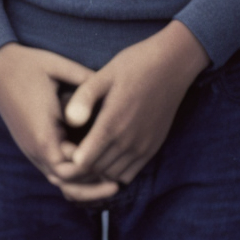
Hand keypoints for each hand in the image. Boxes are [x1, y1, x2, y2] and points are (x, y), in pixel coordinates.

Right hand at [0, 43, 113, 199]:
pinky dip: (68, 174)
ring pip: (56, 179)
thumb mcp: (60, 68)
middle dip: (90, 186)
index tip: (117, 166)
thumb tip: (114, 89)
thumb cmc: (29, 65)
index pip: (73, 168)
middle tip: (117, 185)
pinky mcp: (30, 145)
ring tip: (103, 183)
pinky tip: (84, 167)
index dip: (96, 168)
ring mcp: (30, 149)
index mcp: (44, 135)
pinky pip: (51, 168)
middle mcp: (35, 149)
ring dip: (79, 183)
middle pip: (65, 182)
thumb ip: (86, 82)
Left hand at [53, 21, 209, 202]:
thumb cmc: (136, 64)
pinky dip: (116, 170)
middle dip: (81, 166)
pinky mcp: (153, 148)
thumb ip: (84, 98)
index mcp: (112, 123)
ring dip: (98, 168)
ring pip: (111, 175)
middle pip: (95, 171)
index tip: (66, 143)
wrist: (173, 63)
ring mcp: (143, 147)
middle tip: (74, 148)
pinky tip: (110, 151)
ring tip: (91, 150)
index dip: (69, 158)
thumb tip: (68, 120)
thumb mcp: (105, 73)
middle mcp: (128, 141)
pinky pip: (129, 174)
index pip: (83, 163)